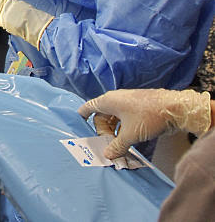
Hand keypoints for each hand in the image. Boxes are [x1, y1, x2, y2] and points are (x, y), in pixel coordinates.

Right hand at [78, 89, 212, 159]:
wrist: (176, 108)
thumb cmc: (149, 117)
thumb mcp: (130, 135)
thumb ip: (117, 146)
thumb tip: (108, 156)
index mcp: (109, 101)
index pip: (88, 107)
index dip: (82, 117)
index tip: (80, 127)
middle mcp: (116, 99)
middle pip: (102, 116)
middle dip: (103, 132)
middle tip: (108, 146)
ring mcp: (128, 103)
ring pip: (114, 118)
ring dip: (114, 132)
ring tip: (119, 146)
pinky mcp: (139, 107)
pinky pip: (125, 119)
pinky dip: (123, 129)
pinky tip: (129, 140)